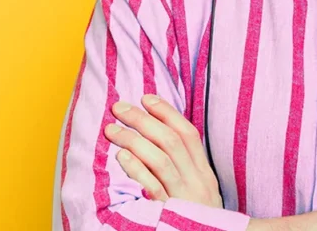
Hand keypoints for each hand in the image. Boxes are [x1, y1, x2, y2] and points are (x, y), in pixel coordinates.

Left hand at [104, 94, 221, 207]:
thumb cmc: (200, 221)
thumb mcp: (199, 192)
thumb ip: (186, 169)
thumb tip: (159, 140)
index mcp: (204, 173)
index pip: (188, 133)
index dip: (167, 112)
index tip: (146, 97)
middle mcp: (197, 181)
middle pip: (170, 141)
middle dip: (143, 120)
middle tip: (119, 108)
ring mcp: (184, 197)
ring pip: (161, 159)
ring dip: (134, 140)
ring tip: (111, 130)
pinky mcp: (170, 214)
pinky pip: (153, 187)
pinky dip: (137, 170)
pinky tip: (121, 157)